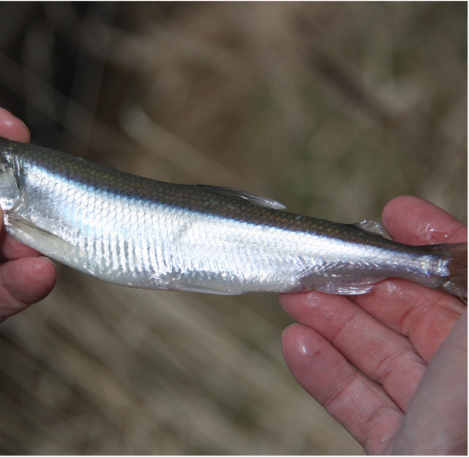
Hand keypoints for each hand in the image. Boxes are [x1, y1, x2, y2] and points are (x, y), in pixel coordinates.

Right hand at [280, 196, 466, 453]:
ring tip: (295, 296)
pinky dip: (328, 376)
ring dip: (336, 325)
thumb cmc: (468, 437)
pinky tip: (299, 347)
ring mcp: (445, 426)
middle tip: (323, 260)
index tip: (397, 214)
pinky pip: (365, 408)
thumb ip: (468, 300)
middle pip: (423, 320)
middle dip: (367, 284)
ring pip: (387, 362)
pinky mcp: (408, 452)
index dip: (437, 245)